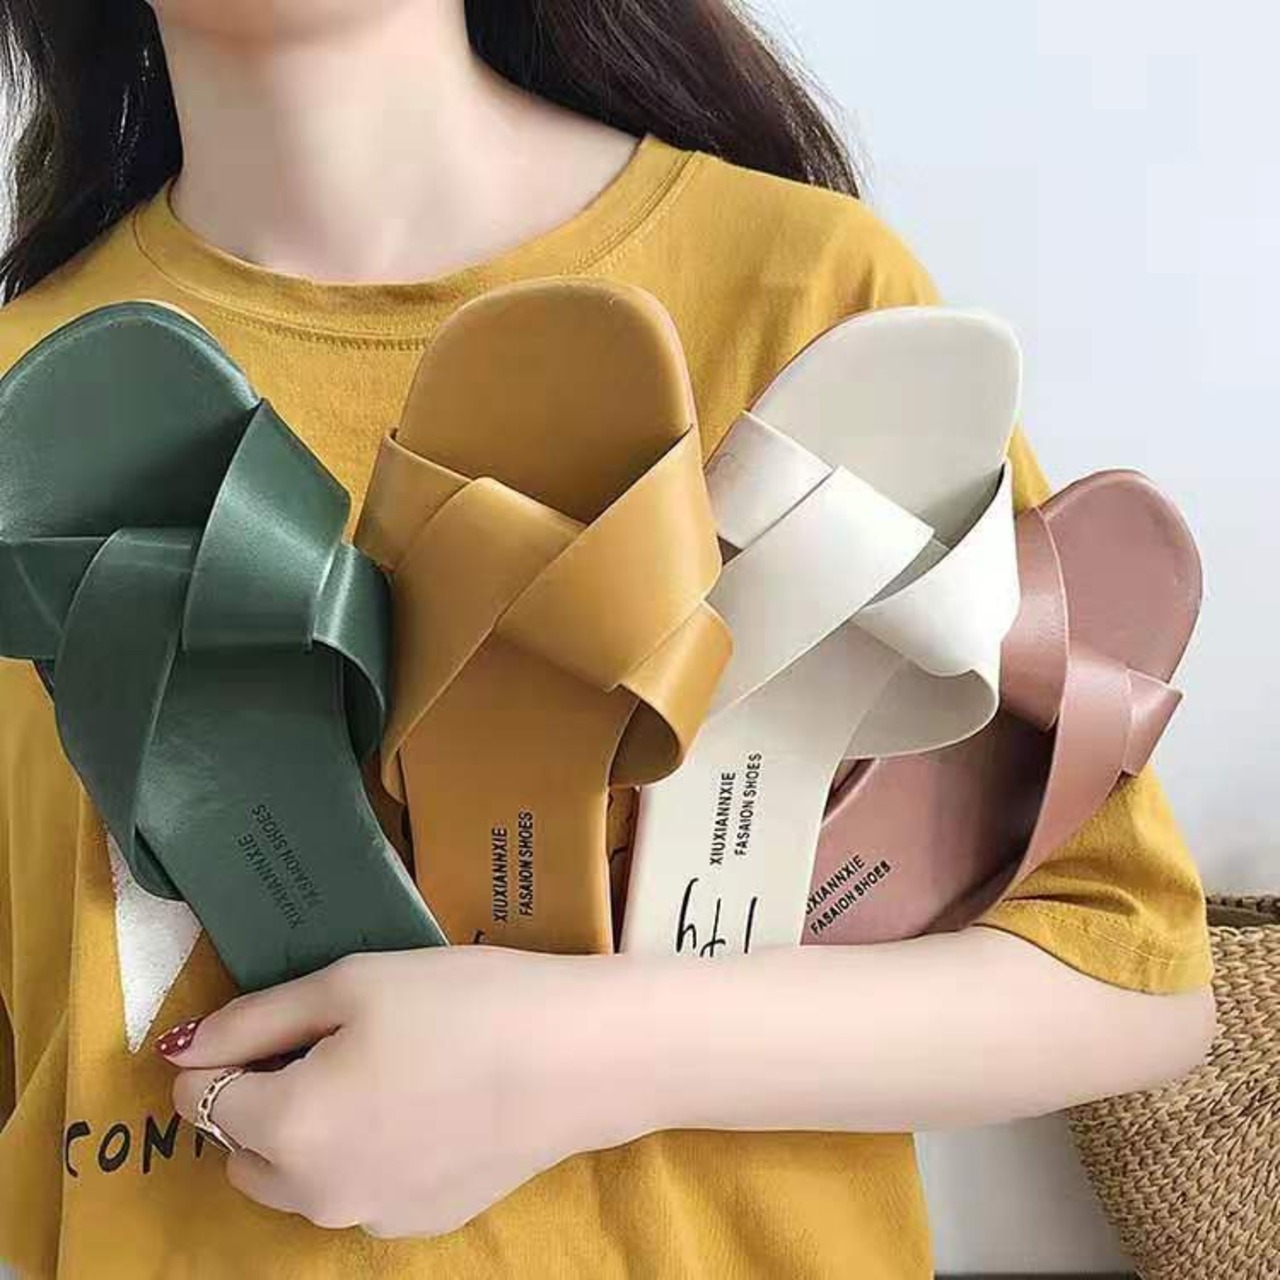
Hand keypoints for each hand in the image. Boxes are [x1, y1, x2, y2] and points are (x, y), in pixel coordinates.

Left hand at [162, 947, 644, 1238]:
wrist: (576, 1058)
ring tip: (384, 1073)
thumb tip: (182, 1049)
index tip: (282, 1020)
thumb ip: (254, 1019)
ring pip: (297, 1180)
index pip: (201, 1095)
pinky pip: (357, 1191)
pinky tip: (425, 1107)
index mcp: (287, 1129)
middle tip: (336, 1041)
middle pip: (242, 1149)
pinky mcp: (417, 1225)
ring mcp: (369, 1220)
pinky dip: (365, 1155)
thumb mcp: (351, 983)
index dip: (230, 1049)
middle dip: (264, 1099)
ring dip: (309, 1133)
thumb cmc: (462, 1003)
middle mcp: (314, 1196)